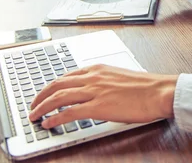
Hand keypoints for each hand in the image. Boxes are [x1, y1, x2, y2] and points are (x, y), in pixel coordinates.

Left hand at [28, 64, 177, 127]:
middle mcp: (93, 77)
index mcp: (97, 68)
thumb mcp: (119, 78)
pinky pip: (69, 112)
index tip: (44, 94)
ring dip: (42, 107)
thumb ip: (103, 82)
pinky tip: (48, 123)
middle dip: (40, 95)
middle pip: (57, 84)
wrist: (158, 91)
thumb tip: (95, 93)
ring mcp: (94, 91)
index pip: (66, 76)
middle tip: (32, 105)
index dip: (51, 86)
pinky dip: (55, 118)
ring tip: (34, 116)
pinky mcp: (98, 107)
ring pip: (59, 97)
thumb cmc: (145, 87)